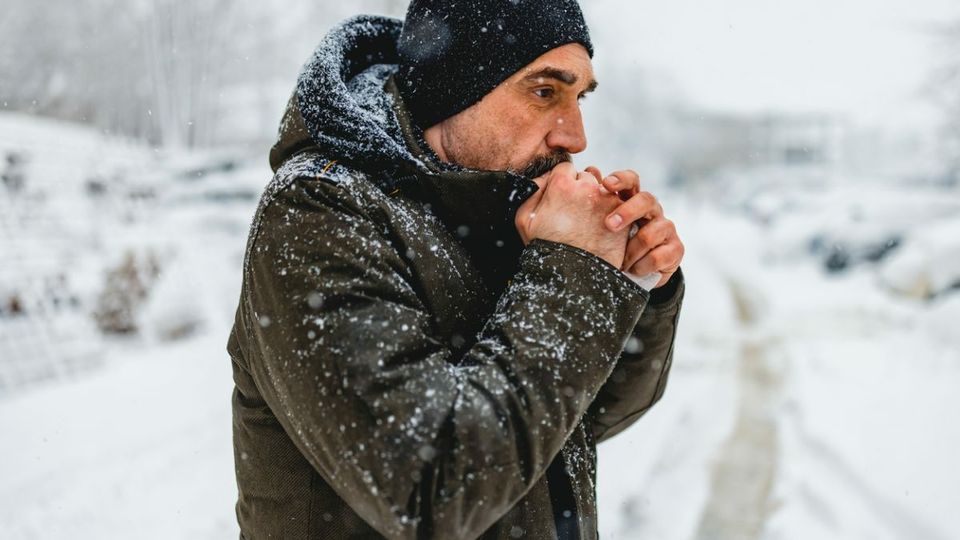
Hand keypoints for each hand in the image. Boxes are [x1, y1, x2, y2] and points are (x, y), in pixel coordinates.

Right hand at [515, 162, 629, 267]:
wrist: (572, 276)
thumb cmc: (545, 249)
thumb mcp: (524, 219)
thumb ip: (533, 190)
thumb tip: (544, 178)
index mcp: (562, 185)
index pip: (565, 169)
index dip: (562, 184)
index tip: (561, 199)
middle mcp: (588, 187)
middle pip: (586, 177)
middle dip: (581, 190)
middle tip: (574, 212)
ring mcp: (608, 201)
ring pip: (604, 189)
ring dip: (597, 199)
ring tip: (587, 221)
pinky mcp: (623, 216)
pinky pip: (618, 205)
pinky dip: (612, 213)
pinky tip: (600, 228)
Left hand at [586, 168, 683, 288]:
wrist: (638, 274)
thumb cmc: (617, 245)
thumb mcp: (604, 227)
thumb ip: (599, 202)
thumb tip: (590, 170)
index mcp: (633, 200)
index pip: (631, 180)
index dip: (621, 179)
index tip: (605, 184)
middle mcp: (652, 211)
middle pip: (646, 200)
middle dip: (627, 211)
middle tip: (609, 225)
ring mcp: (666, 229)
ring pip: (649, 234)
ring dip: (631, 252)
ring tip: (620, 263)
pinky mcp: (676, 249)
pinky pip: (657, 257)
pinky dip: (641, 266)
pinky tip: (634, 270)